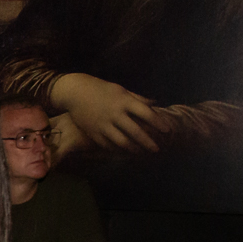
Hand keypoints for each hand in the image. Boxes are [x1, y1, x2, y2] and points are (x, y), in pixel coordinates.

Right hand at [50, 73, 166, 152]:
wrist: (75, 92)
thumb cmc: (101, 89)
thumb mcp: (121, 90)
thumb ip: (138, 98)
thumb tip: (155, 104)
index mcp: (124, 101)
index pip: (146, 113)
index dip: (159, 123)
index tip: (167, 130)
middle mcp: (114, 114)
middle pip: (135, 132)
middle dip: (148, 142)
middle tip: (157, 149)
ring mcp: (103, 124)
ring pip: (122, 142)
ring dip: (134, 149)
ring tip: (141, 152)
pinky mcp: (93, 132)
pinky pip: (108, 145)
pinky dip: (118, 150)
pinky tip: (124, 151)